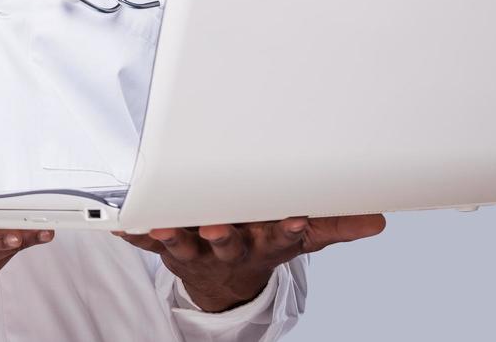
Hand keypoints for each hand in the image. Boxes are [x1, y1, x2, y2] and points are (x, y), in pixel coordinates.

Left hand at [115, 214, 385, 311]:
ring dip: (173, 236)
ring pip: (184, 245)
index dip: (286, 231)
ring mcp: (195, 249)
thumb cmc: (261, 242)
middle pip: (228, 243)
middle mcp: (229, 248)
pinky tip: (119, 224)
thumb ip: (334, 225)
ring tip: (164, 227)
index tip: (293, 220)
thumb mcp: (299, 236)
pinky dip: (132, 233)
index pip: (279, 240)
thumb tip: (377, 219)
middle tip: (219, 227)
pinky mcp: (164, 246)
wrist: (222, 276)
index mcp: (263, 243)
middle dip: (224, 235)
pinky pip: (144, 240)